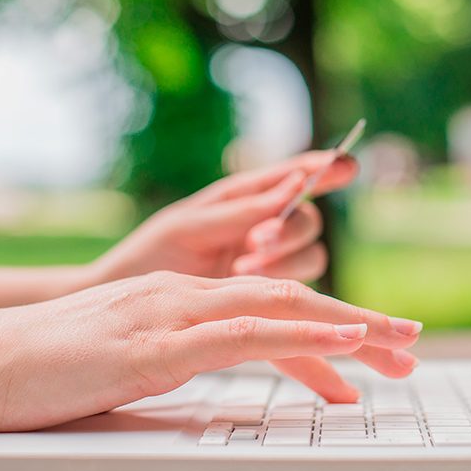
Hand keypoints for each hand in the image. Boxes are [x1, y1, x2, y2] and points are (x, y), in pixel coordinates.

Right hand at [0, 272, 421, 431]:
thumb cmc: (38, 370)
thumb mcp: (120, 360)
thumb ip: (168, 360)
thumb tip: (203, 375)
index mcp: (177, 299)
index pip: (268, 306)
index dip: (326, 323)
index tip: (372, 345)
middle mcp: (184, 295)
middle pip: (289, 301)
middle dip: (357, 322)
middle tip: (409, 342)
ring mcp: (170, 315)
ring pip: (280, 310)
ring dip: (349, 325)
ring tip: (399, 343)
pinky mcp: (154, 346)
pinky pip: (245, 336)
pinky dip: (301, 336)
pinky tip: (342, 342)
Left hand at [94, 151, 357, 282]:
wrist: (123, 306)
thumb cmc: (150, 256)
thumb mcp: (190, 226)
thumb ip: (242, 210)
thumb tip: (294, 184)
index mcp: (244, 199)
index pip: (295, 176)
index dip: (324, 168)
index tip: (347, 163)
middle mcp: (261, 229)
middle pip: (307, 224)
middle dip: (289, 230)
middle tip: (257, 240)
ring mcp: (265, 266)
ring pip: (308, 258)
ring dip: (283, 261)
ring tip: (241, 267)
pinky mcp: (264, 300)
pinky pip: (295, 293)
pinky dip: (281, 287)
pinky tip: (246, 284)